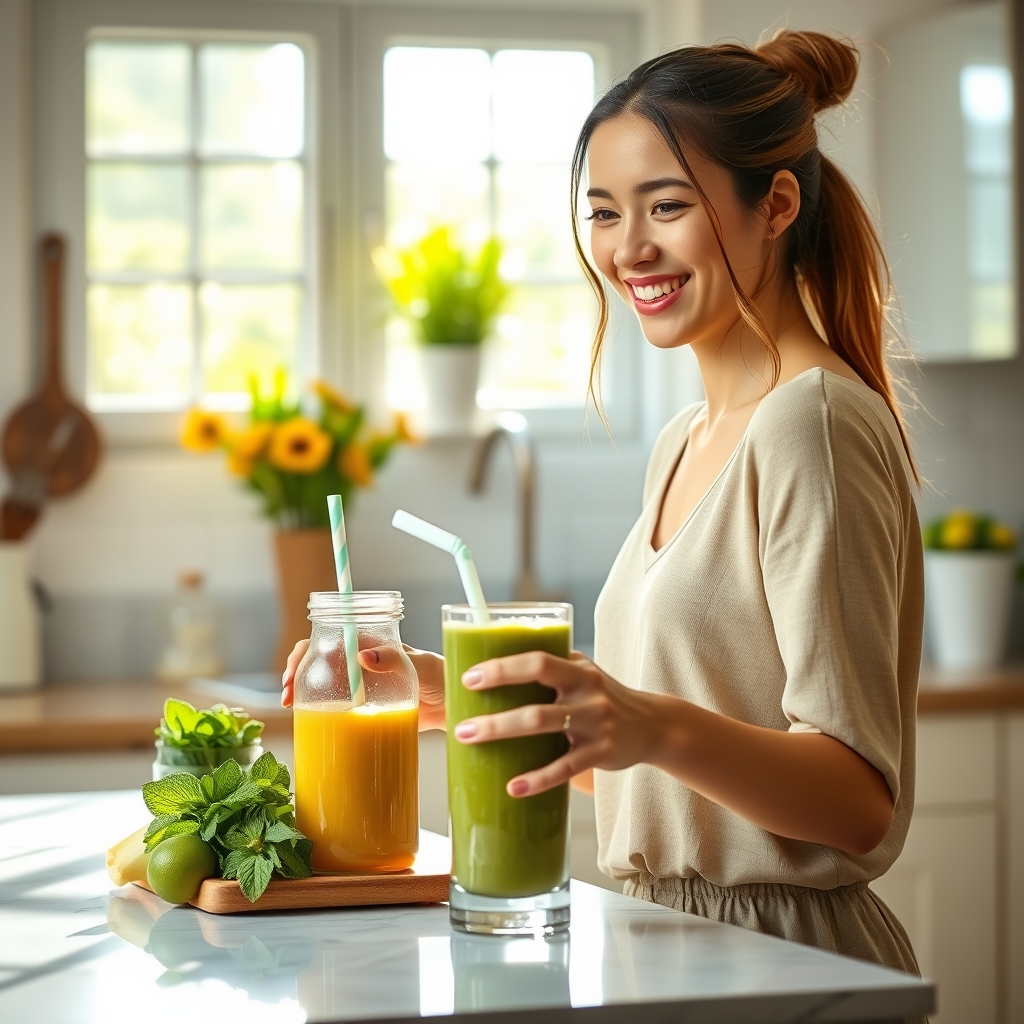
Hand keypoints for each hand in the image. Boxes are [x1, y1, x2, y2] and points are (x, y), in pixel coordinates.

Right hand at [281, 639, 445, 730]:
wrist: (453, 703)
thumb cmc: (442, 676)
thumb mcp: (421, 665)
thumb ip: (395, 659)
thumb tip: (363, 655)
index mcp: (371, 643)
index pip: (330, 637)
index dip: (306, 650)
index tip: (295, 670)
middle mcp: (360, 661)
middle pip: (317, 657)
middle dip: (296, 670)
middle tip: (288, 693)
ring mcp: (360, 684)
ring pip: (322, 680)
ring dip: (301, 689)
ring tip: (291, 705)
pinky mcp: (364, 706)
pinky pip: (335, 703)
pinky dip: (318, 708)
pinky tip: (309, 719)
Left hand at [452, 651, 653, 796]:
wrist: (653, 724)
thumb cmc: (605, 695)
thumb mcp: (585, 673)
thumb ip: (552, 666)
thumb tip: (498, 664)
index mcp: (578, 670)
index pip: (538, 660)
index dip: (503, 668)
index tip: (470, 677)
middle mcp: (587, 693)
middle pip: (536, 700)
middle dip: (495, 714)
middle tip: (462, 726)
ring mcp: (596, 724)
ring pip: (544, 729)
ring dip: (503, 735)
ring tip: (472, 744)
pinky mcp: (601, 753)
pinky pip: (564, 768)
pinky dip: (538, 780)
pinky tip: (513, 788)